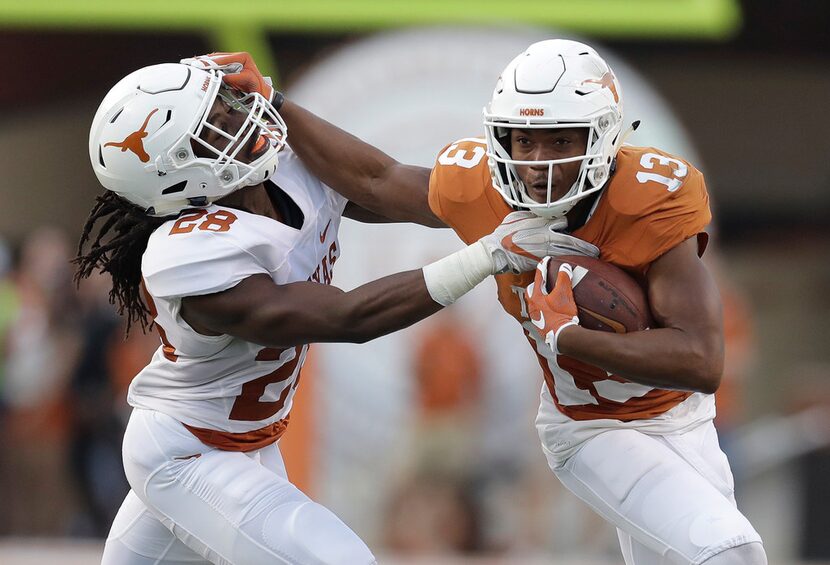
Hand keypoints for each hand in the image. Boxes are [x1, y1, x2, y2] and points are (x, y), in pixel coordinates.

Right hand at [180, 52, 272, 100]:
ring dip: (202, 63)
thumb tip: (224, 77)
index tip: (198, 65)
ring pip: (214, 60)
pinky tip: (196, 68)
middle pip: (216, 57)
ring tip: (188, 63)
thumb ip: (237, 79)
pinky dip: (206, 67)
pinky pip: (215, 65)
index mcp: (243, 57)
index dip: (209, 62)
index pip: (222, 59)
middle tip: (188, 62)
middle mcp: (237, 56)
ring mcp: (233, 61)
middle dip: (202, 60)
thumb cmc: (259, 91)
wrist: (264, 96)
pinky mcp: (229, 68)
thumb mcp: (249, 83)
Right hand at [479, 211, 598, 273]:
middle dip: (584, 246)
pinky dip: (567, 261)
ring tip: (592, 257)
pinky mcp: (541, 259)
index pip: (561, 222)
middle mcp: (545, 235)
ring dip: (581, 254)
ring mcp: (544, 248)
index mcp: (540, 223)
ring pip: (568, 250)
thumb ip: (530, 217)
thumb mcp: (516, 218)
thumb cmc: (502, 235)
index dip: (566, 227)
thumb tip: (539, 216)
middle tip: (595, 251)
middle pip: (571, 239)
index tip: (573, 232)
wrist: (495, 250)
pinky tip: (575, 265)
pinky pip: (558, 259)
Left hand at [525, 257, 579, 353]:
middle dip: (536, 284)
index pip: (539, 277)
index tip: (546, 260)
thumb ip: (564, 279)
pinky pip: (537, 312)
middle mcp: (532, 306)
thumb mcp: (564, 294)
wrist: (562, 336)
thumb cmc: (562, 315)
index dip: (543, 267)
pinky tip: (547, 310)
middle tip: (542, 280)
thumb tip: (565, 267)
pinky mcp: (540, 325)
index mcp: (536, 297)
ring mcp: (535, 316)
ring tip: (544, 294)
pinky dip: (541, 307)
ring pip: (532, 302)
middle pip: (530, 291)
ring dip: (537, 296)